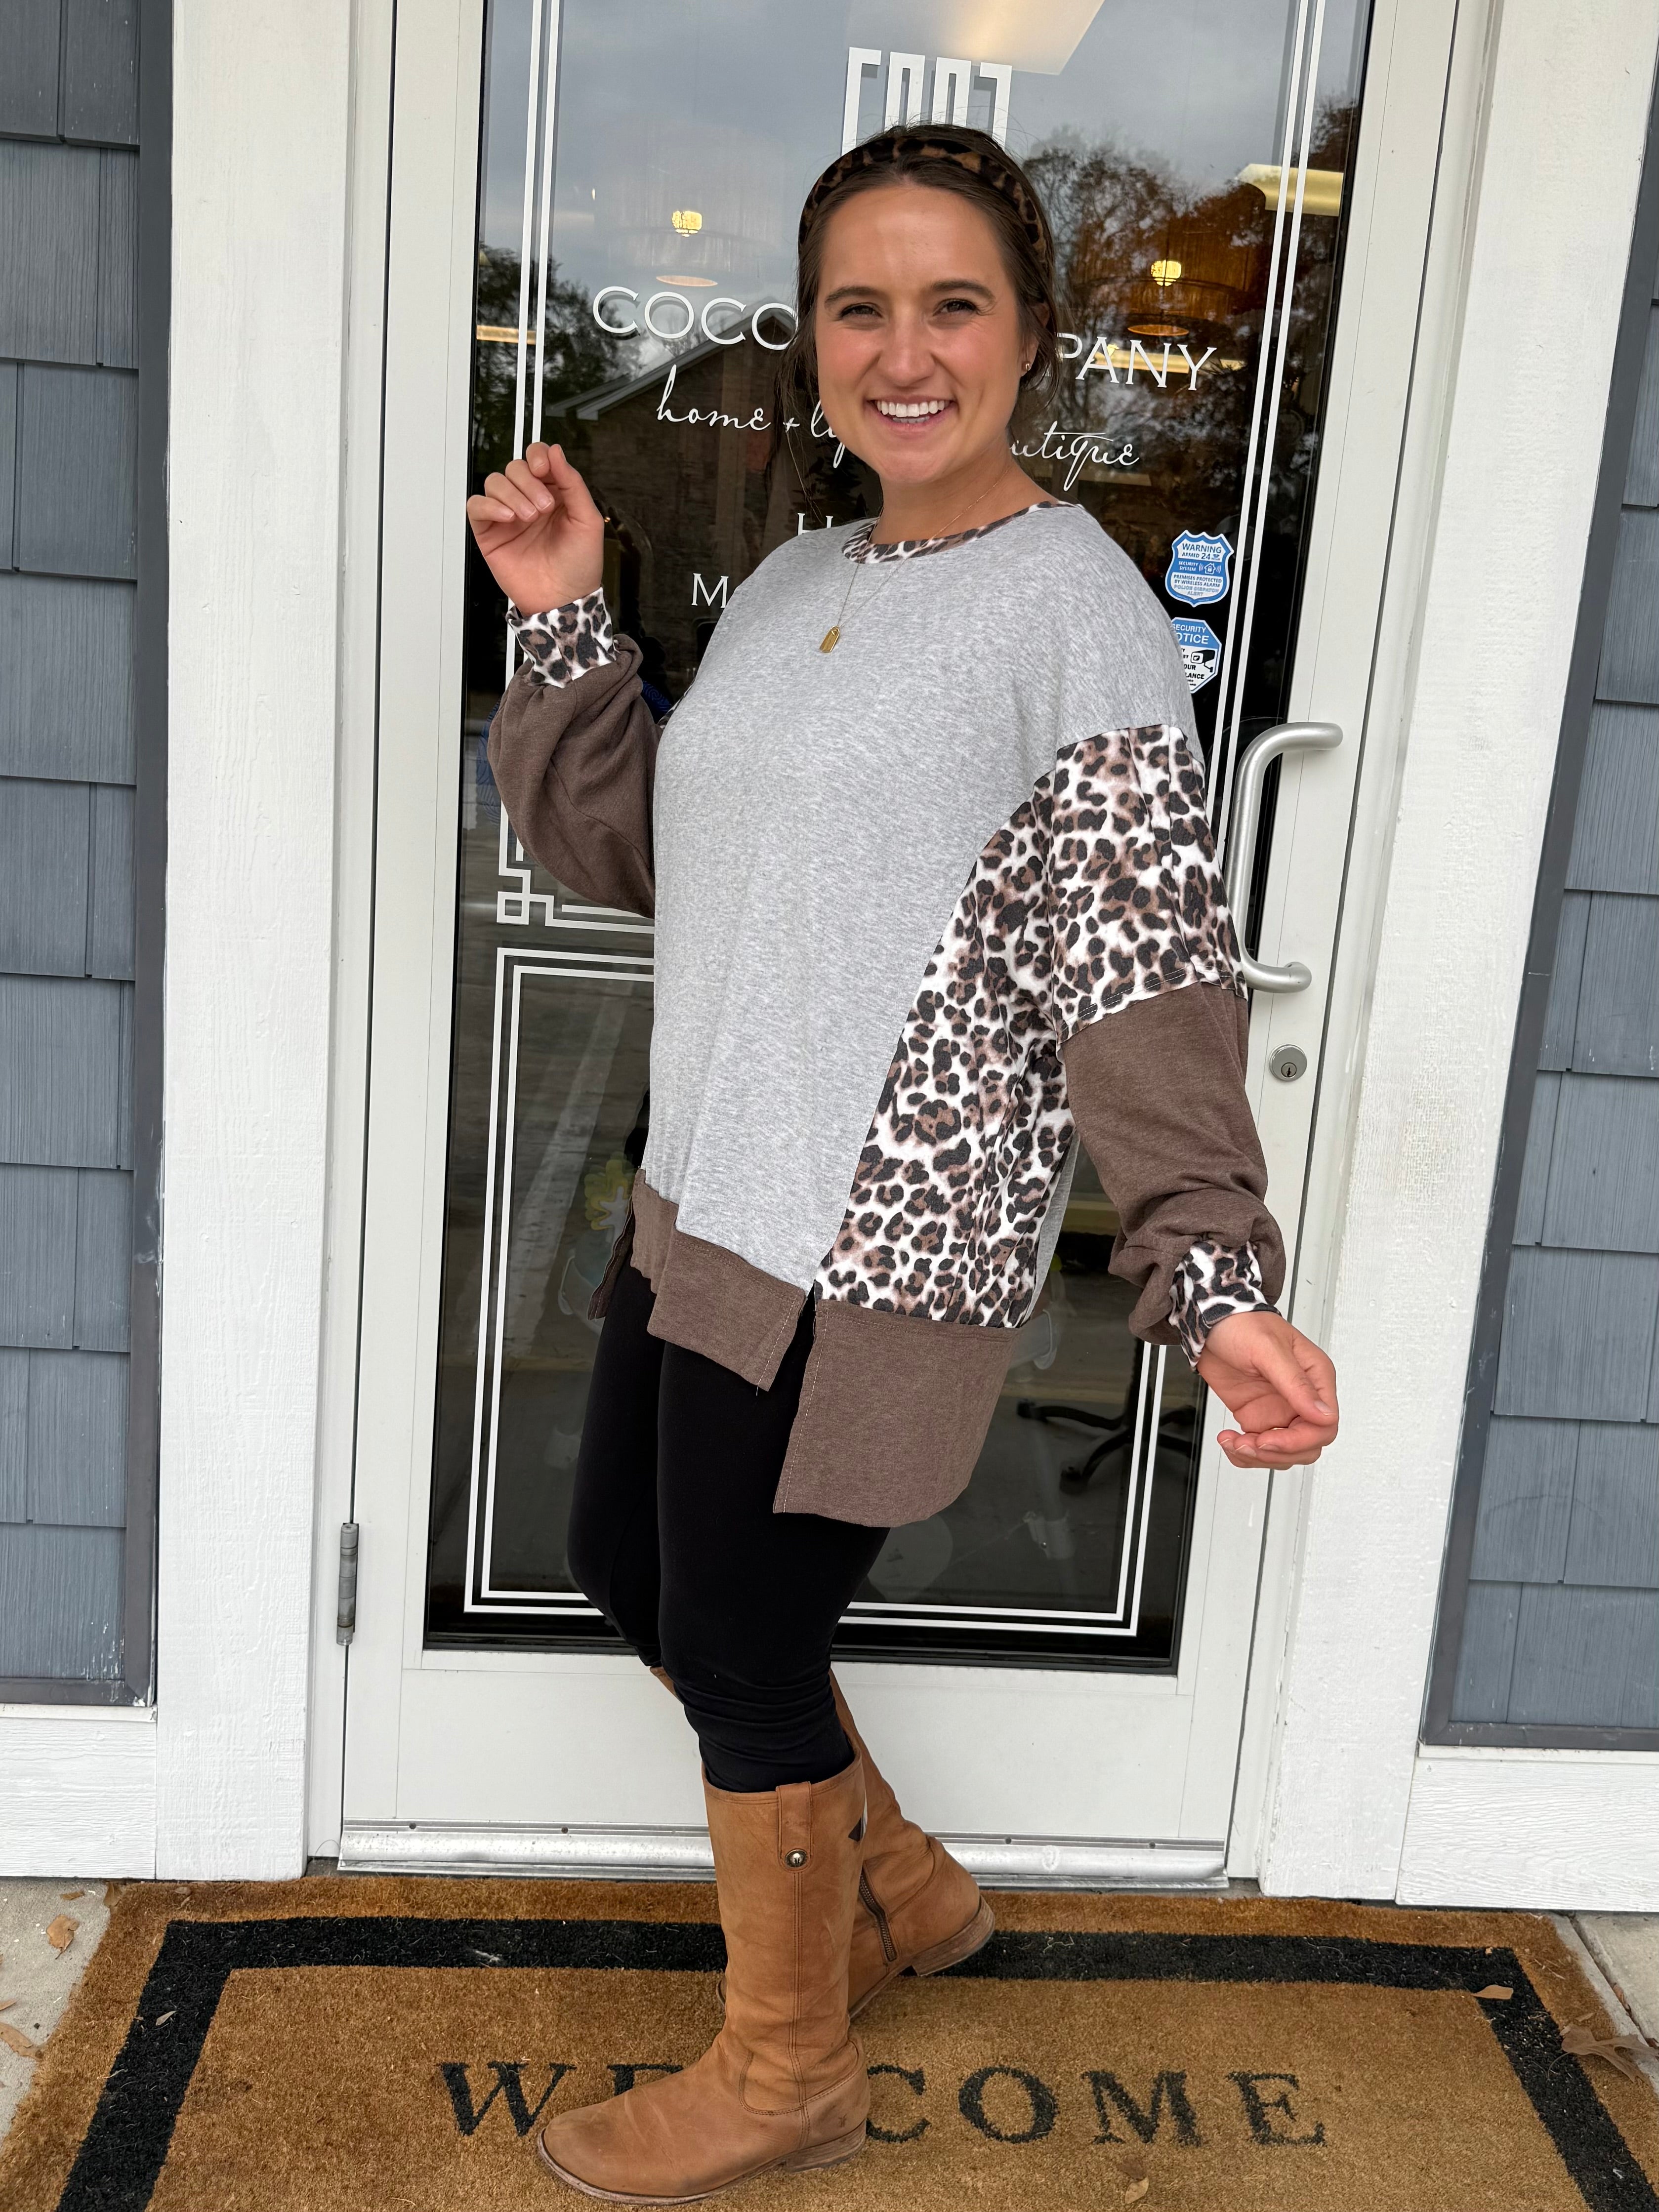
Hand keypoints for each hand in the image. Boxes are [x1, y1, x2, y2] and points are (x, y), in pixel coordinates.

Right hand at [465, 441, 603, 615]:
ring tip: (527, 517)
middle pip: (514, 467)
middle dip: (527, 482)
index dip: (537, 456)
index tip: (544, 469)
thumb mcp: (587, 520)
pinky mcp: (490, 532)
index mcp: (554, 493)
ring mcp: (508, 516)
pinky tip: (508, 517)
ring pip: (495, 482)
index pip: (537, 458)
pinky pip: (477, 506)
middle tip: (542, 507)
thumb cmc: (579, 566)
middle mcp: (529, 500)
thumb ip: (572, 483)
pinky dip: (489, 506)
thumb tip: (556, 452)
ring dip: (511, 494)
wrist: (563, 599)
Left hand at [1196, 1310, 1337, 1469]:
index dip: (1298, 1440)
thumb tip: (1323, 1413)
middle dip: (1276, 1453)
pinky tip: (1228, 1440)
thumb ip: (1295, 1383)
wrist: (1209, 1325)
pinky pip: (1259, 1448)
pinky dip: (1243, 1453)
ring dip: (1257, 1456)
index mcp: (1315, 1378)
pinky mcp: (1257, 1417)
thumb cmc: (1242, 1324)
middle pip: (1307, 1445)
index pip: (1324, 1425)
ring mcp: (1279, 1410)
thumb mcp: (1269, 1350)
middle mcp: (1301, 1398)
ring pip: (1283, 1453)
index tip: (1269, 1440)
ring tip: (1233, 1441)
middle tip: (1248, 1443)